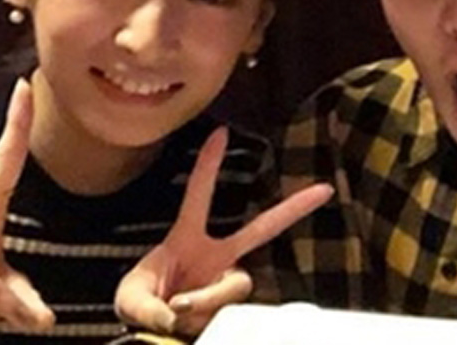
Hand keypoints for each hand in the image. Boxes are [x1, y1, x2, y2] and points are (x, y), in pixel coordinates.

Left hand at [115, 127, 332, 335]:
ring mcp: (227, 281)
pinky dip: (204, 321)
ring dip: (206, 301)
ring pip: (235, 285)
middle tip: (325, 189)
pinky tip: (190, 327)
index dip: (209, 165)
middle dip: (294, 208)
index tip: (220, 131)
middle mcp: (217, 257)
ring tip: (178, 313)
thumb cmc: (138, 305)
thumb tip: (178, 313)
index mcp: (186, 239)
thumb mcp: (131, 301)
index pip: (198, 197)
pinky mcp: (234, 307)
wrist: (153, 332)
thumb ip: (149, 307)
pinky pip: (229, 312)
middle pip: (261, 230)